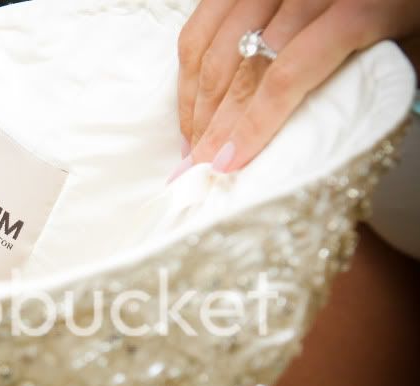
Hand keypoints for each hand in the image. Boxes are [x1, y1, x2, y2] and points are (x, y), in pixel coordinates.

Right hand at [172, 0, 419, 179]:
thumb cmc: (405, 12)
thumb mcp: (408, 51)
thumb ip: (367, 87)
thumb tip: (306, 148)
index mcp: (358, 7)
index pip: (288, 73)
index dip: (254, 123)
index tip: (229, 163)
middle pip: (245, 66)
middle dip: (217, 124)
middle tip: (200, 167)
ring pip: (214, 46)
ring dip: (197, 102)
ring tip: (192, 143)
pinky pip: (202, 23)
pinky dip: (190, 67)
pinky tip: (191, 103)